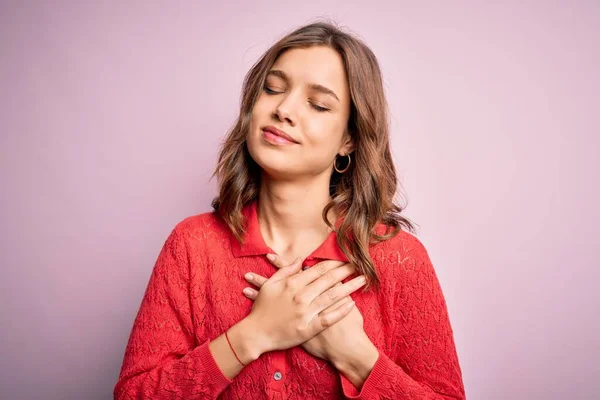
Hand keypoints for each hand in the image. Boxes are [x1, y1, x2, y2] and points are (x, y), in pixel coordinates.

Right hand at [242, 254, 366, 356]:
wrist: (255, 334)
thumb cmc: (261, 309)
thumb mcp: (269, 285)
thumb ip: (285, 271)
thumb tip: (299, 260)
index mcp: (292, 284)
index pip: (318, 270)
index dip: (334, 263)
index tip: (346, 258)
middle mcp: (301, 296)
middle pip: (328, 280)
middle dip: (346, 271)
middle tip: (360, 264)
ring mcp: (305, 312)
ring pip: (332, 297)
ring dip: (350, 287)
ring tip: (363, 280)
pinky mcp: (308, 328)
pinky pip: (329, 318)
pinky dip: (341, 311)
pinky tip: (353, 304)